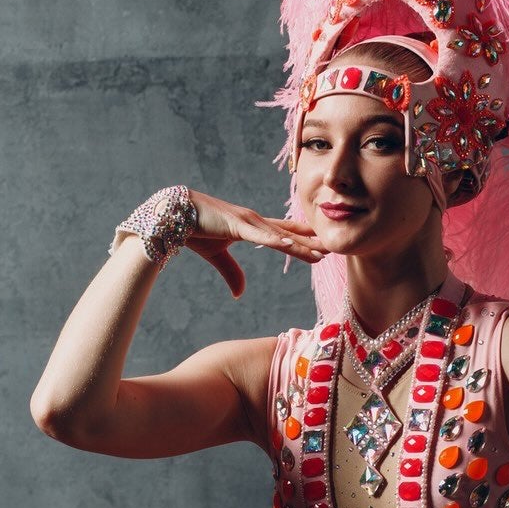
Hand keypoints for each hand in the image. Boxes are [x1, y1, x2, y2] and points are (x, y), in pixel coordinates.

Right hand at [185, 190, 326, 297]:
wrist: (173, 214)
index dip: (303, 240)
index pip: (284, 234)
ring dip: (301, 244)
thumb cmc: (195, 230)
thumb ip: (231, 273)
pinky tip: (290, 244)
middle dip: (311, 241)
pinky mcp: (236, 224)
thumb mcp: (216, 256)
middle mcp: (254, 222)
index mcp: (252, 227)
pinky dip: (275, 239)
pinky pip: (260, 235)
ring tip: (321, 251)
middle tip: (335, 247)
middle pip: (289, 234)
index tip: (322, 247)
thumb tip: (240, 294)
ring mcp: (247, 221)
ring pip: (280, 235)